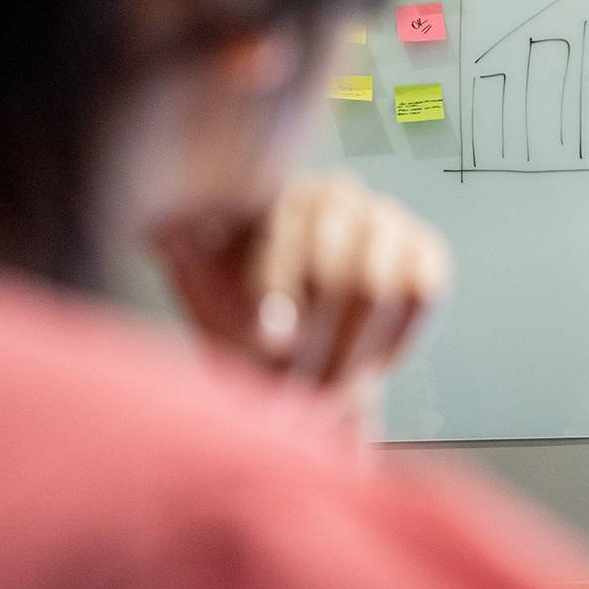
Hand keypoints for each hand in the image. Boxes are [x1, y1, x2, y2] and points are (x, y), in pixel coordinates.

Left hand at [157, 173, 451, 389]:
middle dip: (319, 346)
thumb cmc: (237, 323)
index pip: (287, 228)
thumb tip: (161, 233)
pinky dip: (392, 341)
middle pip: (340, 271)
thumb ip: (180, 255)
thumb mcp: (197, 289)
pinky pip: (421, 294)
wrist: (290, 358)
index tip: (270, 342)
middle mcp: (336, 194)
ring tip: (325, 392)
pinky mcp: (427, 251)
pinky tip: (365, 365)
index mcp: (275, 194)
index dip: (278, 290)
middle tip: (298, 394)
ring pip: (381, 287)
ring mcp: (387, 218)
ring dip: (351, 353)